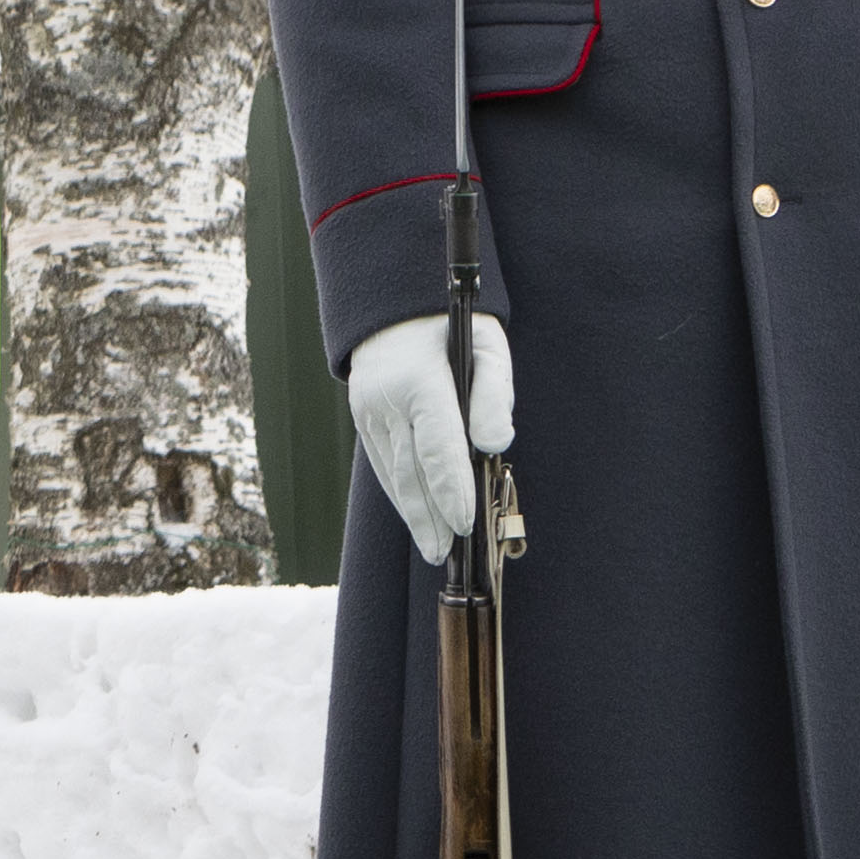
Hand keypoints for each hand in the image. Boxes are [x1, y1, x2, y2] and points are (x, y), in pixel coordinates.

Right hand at [341, 315, 515, 562]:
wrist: (395, 305)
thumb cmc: (454, 325)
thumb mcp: (489, 345)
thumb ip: (496, 394)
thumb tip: (494, 445)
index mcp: (421, 382)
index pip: (438, 447)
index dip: (452, 489)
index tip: (467, 522)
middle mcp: (388, 401)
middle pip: (411, 470)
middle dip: (431, 515)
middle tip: (448, 553)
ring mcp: (369, 411)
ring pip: (392, 472)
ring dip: (414, 514)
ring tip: (434, 549)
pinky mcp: (363, 418)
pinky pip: (382, 462)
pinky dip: (399, 493)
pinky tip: (416, 517)